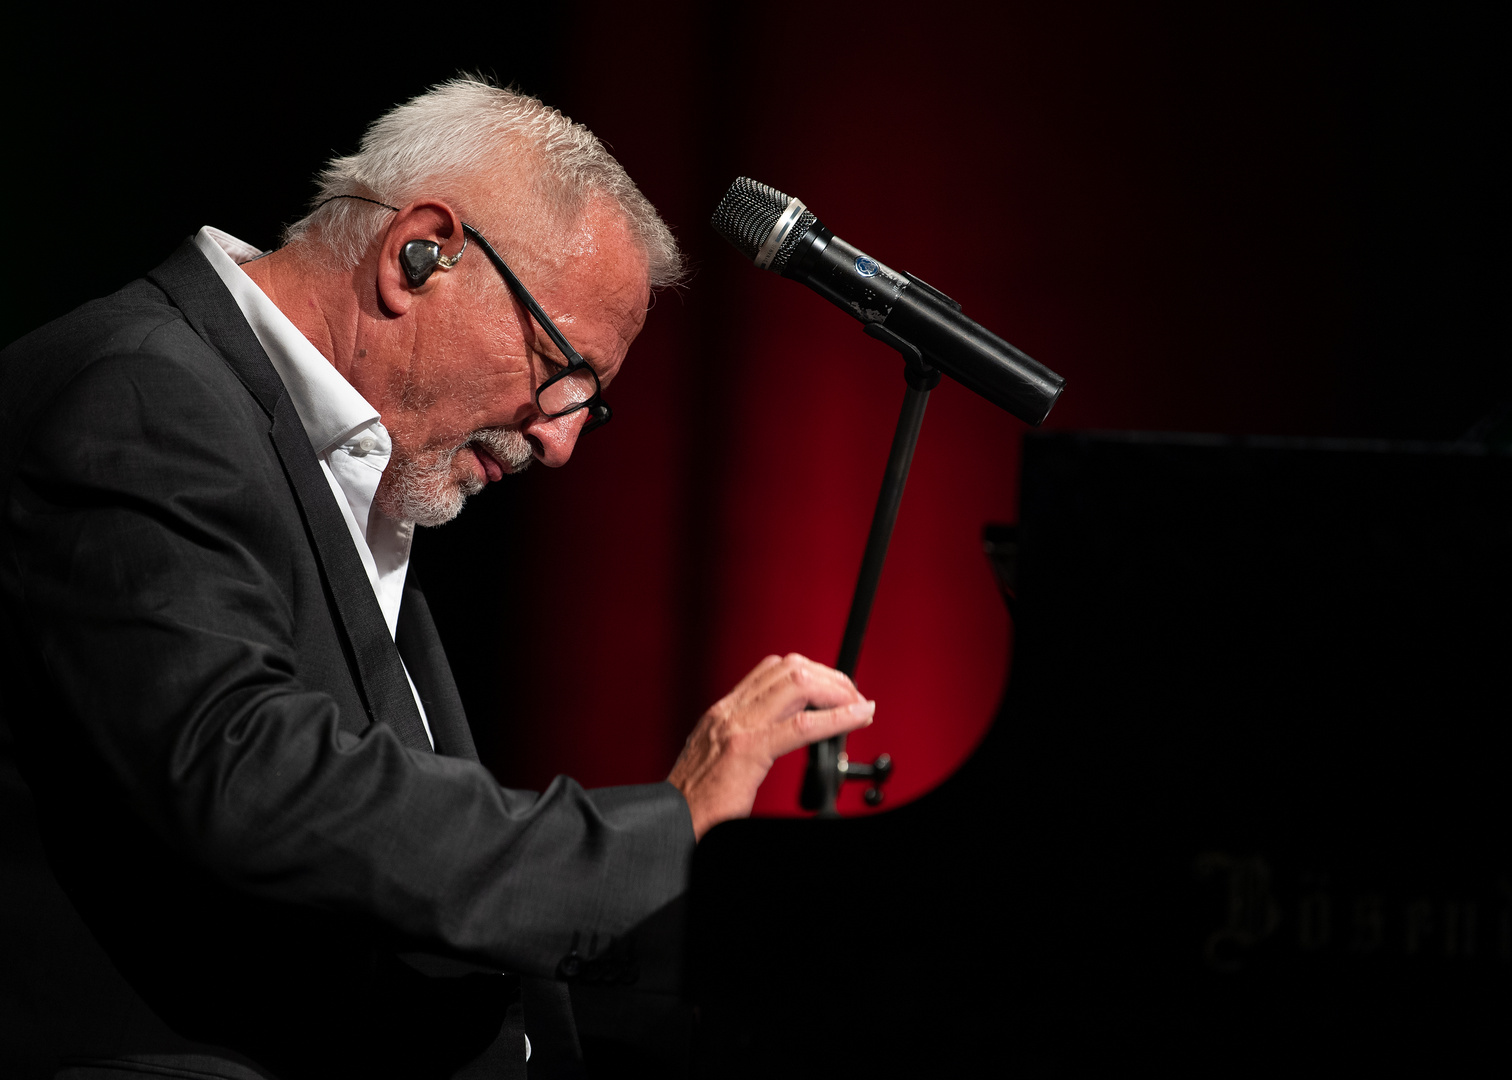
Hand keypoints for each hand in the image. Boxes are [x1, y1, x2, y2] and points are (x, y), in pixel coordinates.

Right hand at [668, 653, 875, 839]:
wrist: (670, 822)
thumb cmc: (695, 801)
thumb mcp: (717, 758)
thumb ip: (744, 741)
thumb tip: (779, 738)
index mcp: (723, 712)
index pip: (773, 670)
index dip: (812, 673)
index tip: (834, 690)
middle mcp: (729, 711)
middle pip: (790, 669)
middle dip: (830, 678)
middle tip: (854, 698)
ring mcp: (737, 727)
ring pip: (797, 684)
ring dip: (837, 691)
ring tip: (859, 706)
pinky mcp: (747, 751)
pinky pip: (801, 726)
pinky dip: (837, 717)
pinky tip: (859, 717)